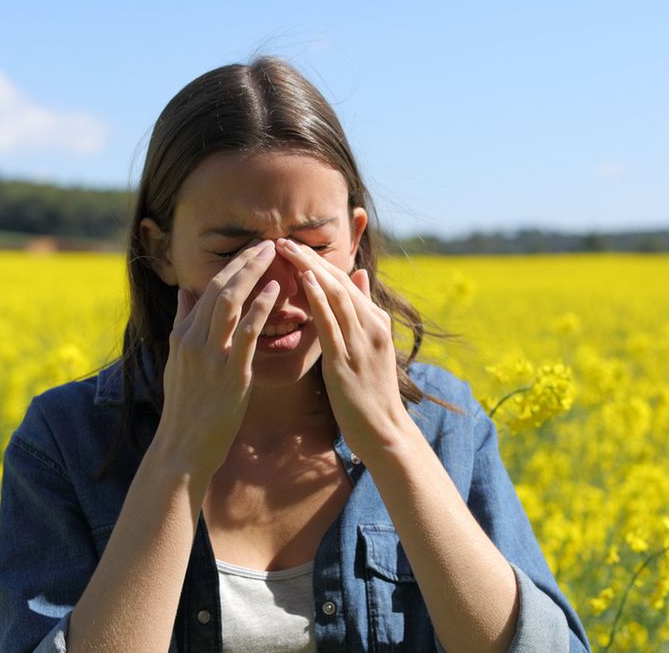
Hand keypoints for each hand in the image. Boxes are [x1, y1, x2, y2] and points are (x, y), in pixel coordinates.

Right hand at [154, 239, 279, 480]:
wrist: (183, 446)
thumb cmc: (186, 408)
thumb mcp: (177, 360)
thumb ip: (182, 323)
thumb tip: (185, 290)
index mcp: (183, 335)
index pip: (208, 290)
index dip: (232, 267)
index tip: (251, 250)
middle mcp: (193, 339)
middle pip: (219, 288)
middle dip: (244, 262)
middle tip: (267, 242)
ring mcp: (211, 354)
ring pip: (230, 302)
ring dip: (252, 274)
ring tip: (272, 254)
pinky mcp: (230, 372)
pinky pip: (246, 332)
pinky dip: (260, 307)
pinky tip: (275, 289)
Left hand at [274, 237, 411, 459]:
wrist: (384, 429)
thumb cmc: (371, 392)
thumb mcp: (370, 347)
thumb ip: (362, 311)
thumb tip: (358, 276)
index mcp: (376, 322)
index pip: (345, 282)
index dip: (320, 262)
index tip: (295, 245)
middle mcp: (371, 326)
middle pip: (339, 282)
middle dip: (311, 258)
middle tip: (285, 239)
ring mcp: (361, 342)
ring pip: (336, 295)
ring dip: (310, 269)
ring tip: (288, 250)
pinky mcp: (347, 361)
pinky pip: (331, 323)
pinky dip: (317, 298)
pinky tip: (303, 280)